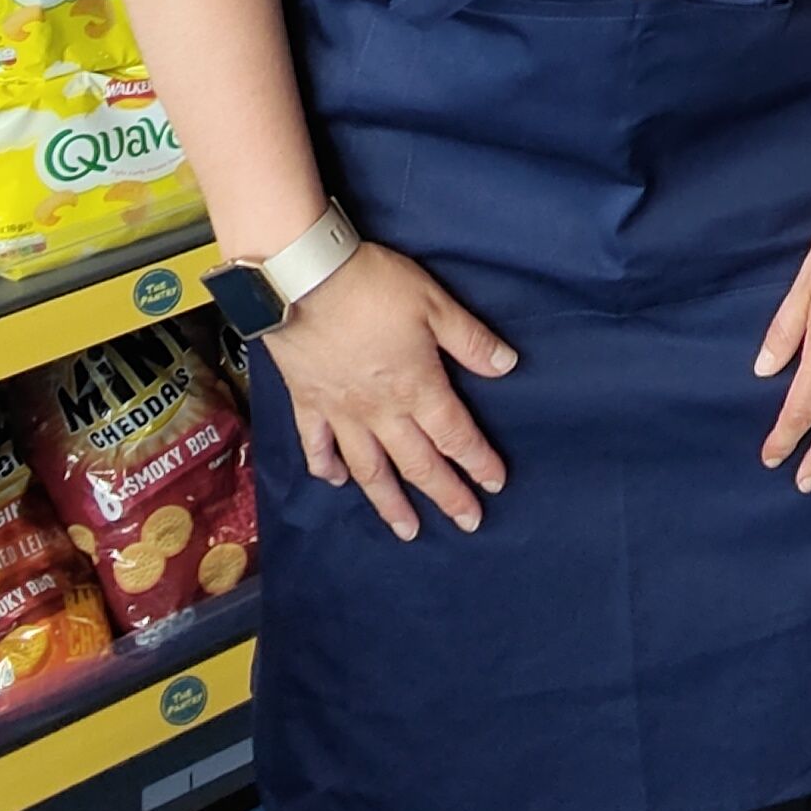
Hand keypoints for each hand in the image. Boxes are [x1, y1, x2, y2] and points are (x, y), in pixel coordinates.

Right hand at [265, 244, 515, 540]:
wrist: (303, 279)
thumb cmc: (374, 287)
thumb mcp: (435, 304)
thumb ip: (471, 340)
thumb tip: (508, 367)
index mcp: (417, 387)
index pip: (455, 435)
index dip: (477, 462)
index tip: (495, 486)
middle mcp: (380, 411)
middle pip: (418, 463)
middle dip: (445, 496)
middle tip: (467, 522)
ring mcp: (340, 412)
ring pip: (369, 469)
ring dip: (390, 502)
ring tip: (407, 530)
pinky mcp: (306, 402)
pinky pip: (316, 446)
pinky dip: (326, 468)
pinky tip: (336, 481)